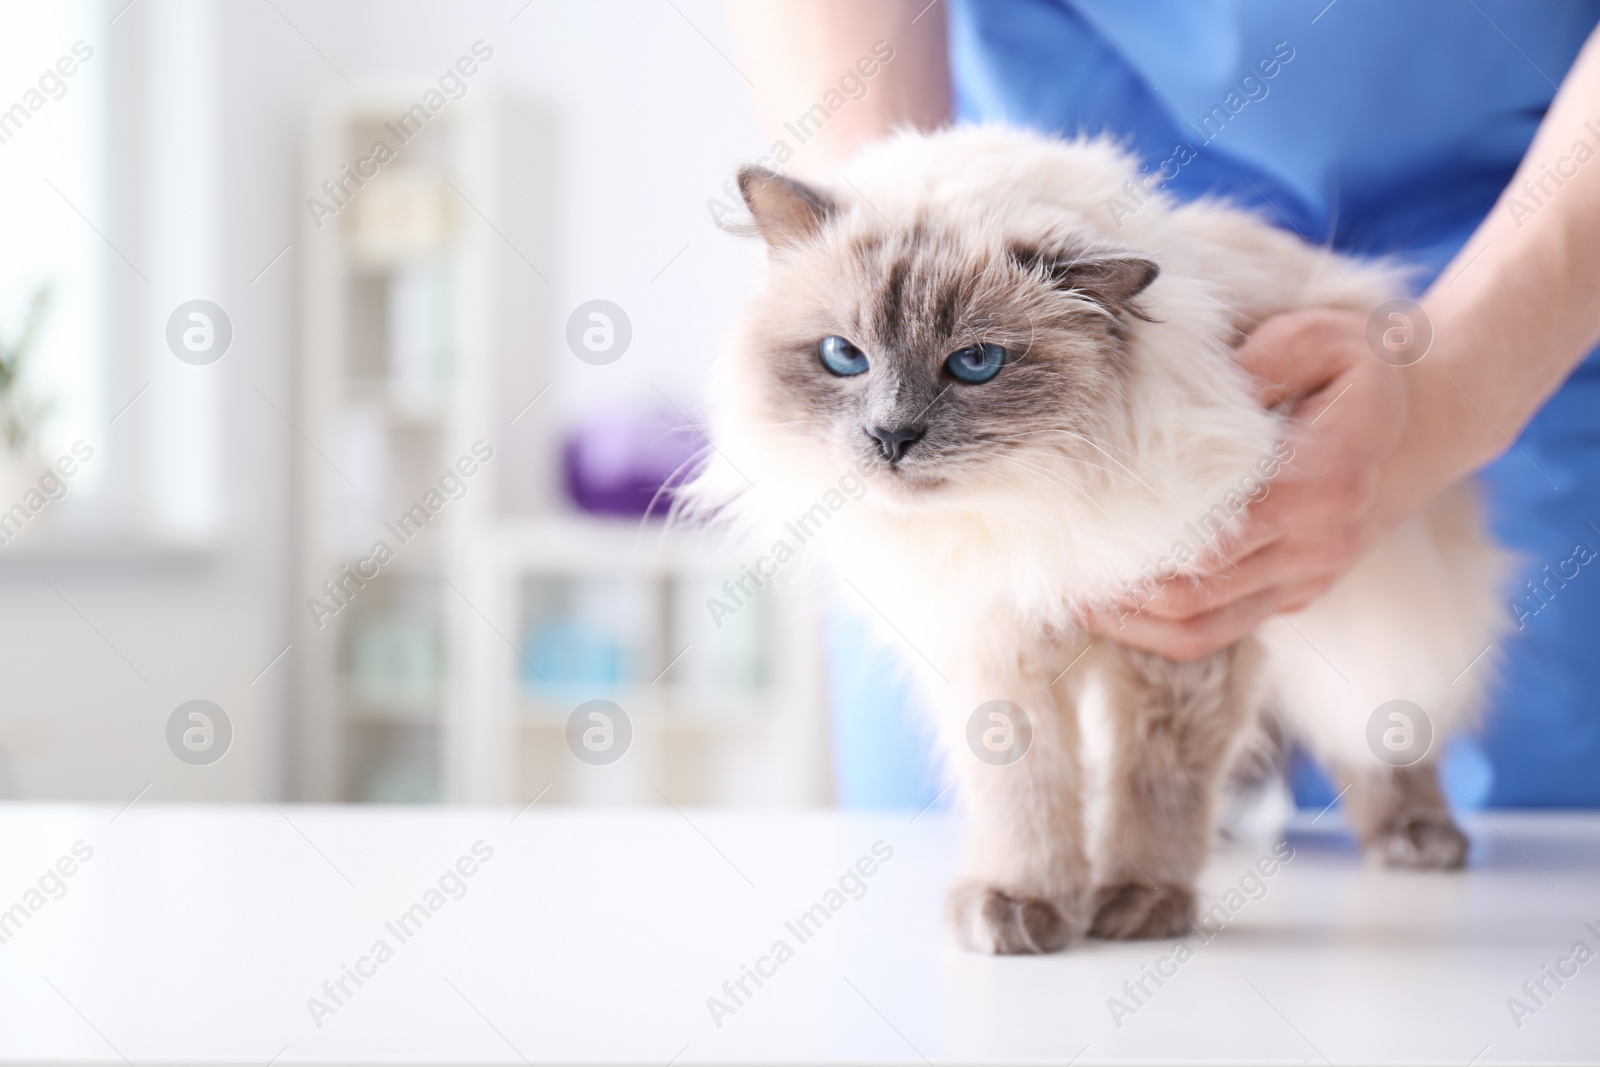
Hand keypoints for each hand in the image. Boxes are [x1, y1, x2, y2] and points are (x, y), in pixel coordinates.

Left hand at [1085, 308, 1451, 660]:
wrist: (1431, 419)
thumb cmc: (1358, 369)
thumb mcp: (1320, 336)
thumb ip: (1262, 361)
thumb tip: (1192, 397)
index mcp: (1321, 479)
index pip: (1213, 530)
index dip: (1140, 536)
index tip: (1078, 519)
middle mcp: (1317, 542)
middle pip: (1195, 588)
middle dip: (1119, 583)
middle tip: (1055, 560)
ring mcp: (1308, 578)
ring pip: (1201, 627)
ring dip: (1130, 620)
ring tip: (1071, 593)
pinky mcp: (1295, 596)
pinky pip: (1220, 630)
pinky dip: (1160, 628)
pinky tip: (1112, 604)